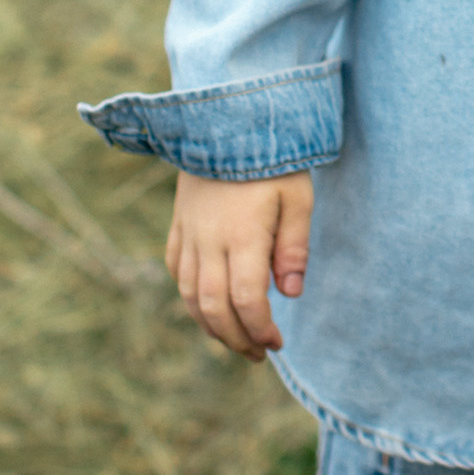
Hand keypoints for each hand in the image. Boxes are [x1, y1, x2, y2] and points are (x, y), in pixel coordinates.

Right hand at [165, 169, 312, 358]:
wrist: (225, 120)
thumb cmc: (270, 158)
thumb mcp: (297, 196)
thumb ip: (294, 246)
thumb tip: (290, 293)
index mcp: (241, 236)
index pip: (246, 300)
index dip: (259, 329)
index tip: (276, 343)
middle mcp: (208, 241)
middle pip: (213, 307)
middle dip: (236, 338)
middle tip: (257, 354)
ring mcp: (188, 233)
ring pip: (189, 296)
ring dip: (211, 325)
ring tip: (236, 340)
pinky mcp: (178, 225)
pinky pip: (176, 271)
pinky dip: (190, 298)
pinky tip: (208, 307)